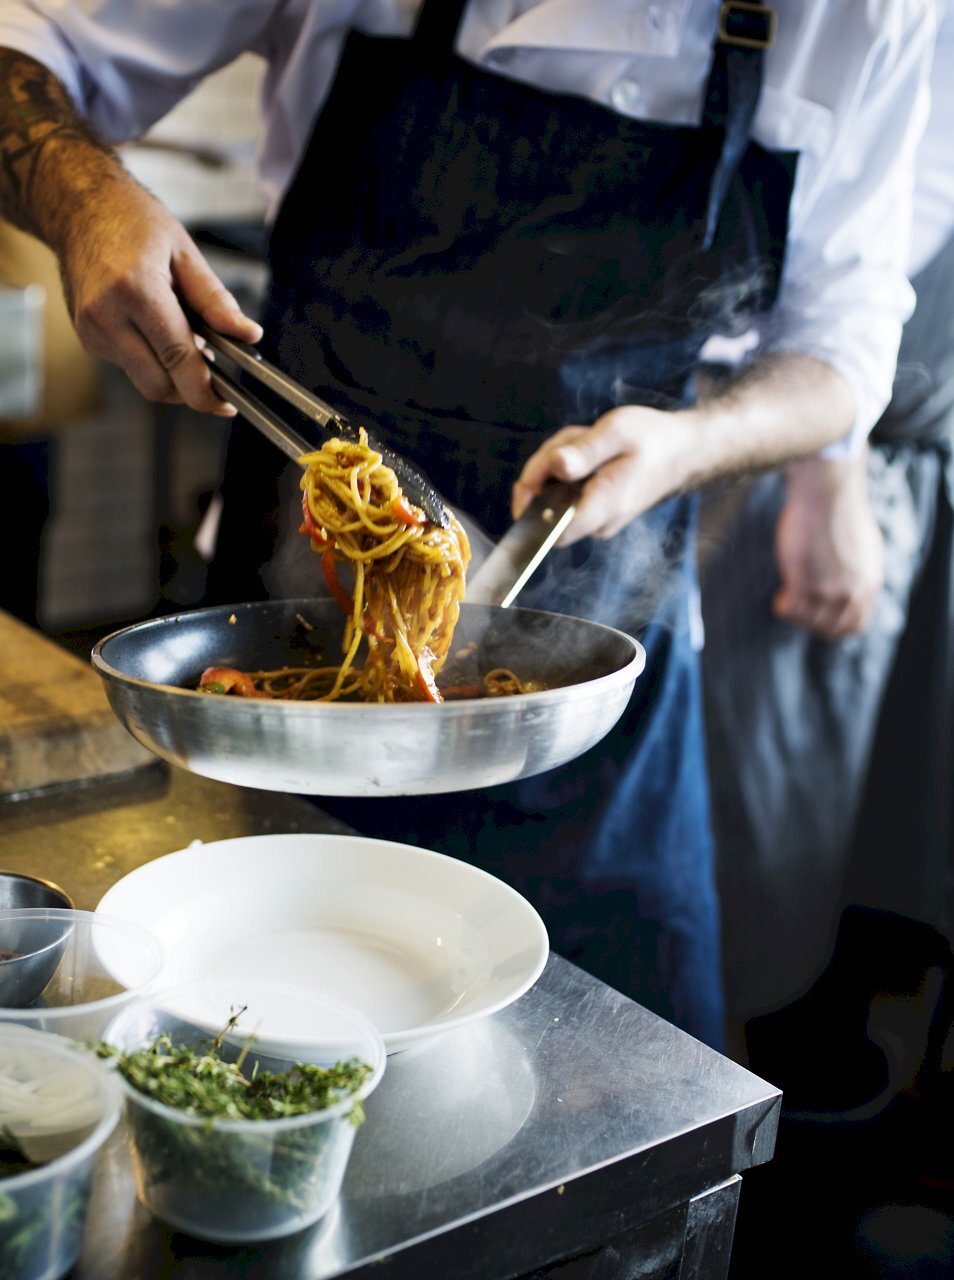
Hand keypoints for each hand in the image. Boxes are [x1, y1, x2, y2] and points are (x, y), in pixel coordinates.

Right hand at [59, 176, 261, 414]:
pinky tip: (160, 332)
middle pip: (158, 385)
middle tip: (216, 376)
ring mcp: (91, 330)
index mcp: (135, 290)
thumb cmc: (133, 222)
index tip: (227, 404)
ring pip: (144, 380)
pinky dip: (153, 360)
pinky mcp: (88, 338)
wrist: (79, 208)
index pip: (177, 359)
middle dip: (190, 390)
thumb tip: (248, 335)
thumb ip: (216, 300)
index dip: (206, 390)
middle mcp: (106, 315)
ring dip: (172, 374)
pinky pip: (130, 366)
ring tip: (187, 339)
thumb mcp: (185, 252)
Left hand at [512, 404, 694, 543]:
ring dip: (559, 464)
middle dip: (547, 468)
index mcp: (602, 507)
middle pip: (545, 506)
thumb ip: (583, 451)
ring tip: (589, 440)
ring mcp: (596, 520)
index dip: (530, 504)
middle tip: (575, 440)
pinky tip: (591, 452)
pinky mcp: (595, 512)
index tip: (534, 474)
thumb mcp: (617, 432)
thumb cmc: (652, 439)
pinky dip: (570, 469)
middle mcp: (597, 523)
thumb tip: (556, 467)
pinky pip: (566, 494)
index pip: (549, 530)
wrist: (683, 451)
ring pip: (553, 496)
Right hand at [772, 452, 883, 638]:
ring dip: (796, 615)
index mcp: (868, 584)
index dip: (836, 625)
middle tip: (799, 608)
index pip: (856, 625)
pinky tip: (781, 595)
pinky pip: (791, 610)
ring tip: (788, 598)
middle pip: (830, 629)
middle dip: (812, 623)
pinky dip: (784, 607)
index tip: (821, 615)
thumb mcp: (864, 549)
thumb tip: (851, 582)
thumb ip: (859, 572)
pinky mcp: (804, 582)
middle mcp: (852, 592)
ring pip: (809, 622)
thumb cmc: (841, 512)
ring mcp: (828, 590)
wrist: (829, 494)